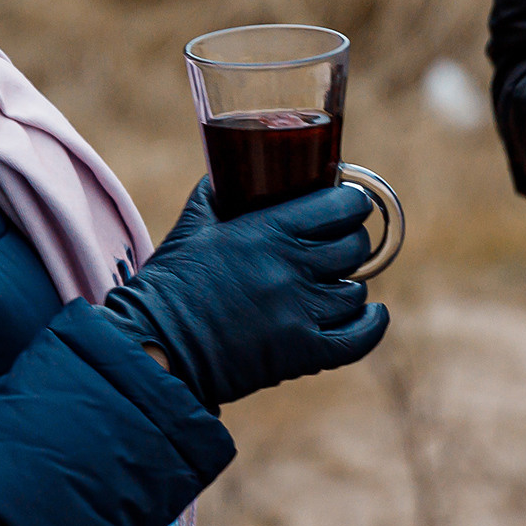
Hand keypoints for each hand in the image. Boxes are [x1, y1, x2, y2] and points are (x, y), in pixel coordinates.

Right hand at [105, 179, 389, 408]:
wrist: (155, 345)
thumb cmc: (168, 284)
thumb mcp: (192, 228)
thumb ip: (217, 196)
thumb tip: (231, 172)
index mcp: (266, 231)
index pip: (340, 207)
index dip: (351, 203)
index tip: (347, 203)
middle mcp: (290, 269)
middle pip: (356, 247)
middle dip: (352, 240)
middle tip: (338, 241)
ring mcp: (299, 314)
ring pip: (355, 291)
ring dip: (348, 283)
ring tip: (332, 282)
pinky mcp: (301, 353)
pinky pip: (358, 338)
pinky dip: (370, 324)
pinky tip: (368, 312)